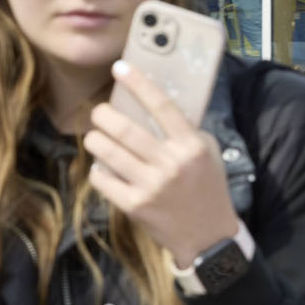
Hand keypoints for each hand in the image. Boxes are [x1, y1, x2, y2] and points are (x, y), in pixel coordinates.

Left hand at [82, 60, 241, 265]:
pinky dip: (97, 170)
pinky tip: (102, 167)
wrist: (210, 237)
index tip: (119, 68)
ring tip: (95, 137)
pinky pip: (103, 179)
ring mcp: (151, 186)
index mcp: (190, 146)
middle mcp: (170, 164)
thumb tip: (152, 103)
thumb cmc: (207, 188)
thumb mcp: (206, 153)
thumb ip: (184, 130)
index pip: (161, 106)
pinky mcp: (134, 206)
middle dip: (103, 115)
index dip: (138, 84)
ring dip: (95, 140)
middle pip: (124, 129)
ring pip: (107, 152)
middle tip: (99, 113)